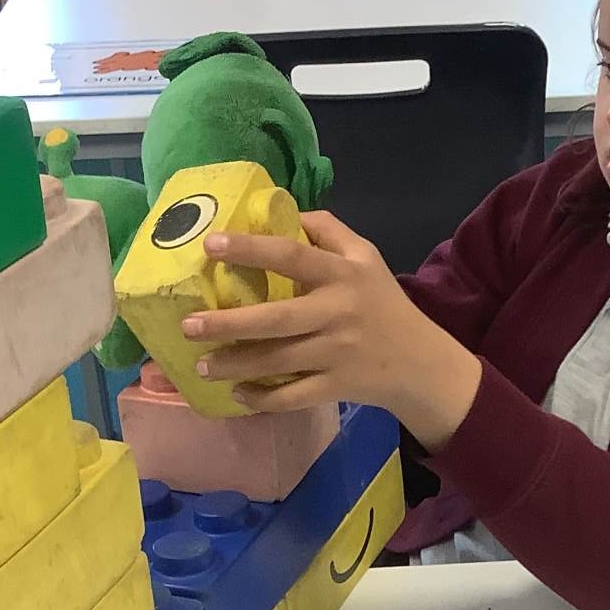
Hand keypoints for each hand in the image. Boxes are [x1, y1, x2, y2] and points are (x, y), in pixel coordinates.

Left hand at [179, 210, 481, 449]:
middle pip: (277, 318)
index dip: (251, 249)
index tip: (211, 245)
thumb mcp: (366, 257)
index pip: (293, 256)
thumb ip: (327, 230)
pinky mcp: (338, 386)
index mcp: (343, 274)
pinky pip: (294, 396)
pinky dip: (264, 399)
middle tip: (188, 325)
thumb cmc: (383, 303)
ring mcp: (337, 353)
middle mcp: (338, 312)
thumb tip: (278, 210)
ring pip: (278, 361)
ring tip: (200, 365)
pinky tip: (238, 394)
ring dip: (236, 364)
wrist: (421, 362)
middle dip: (228, 323)